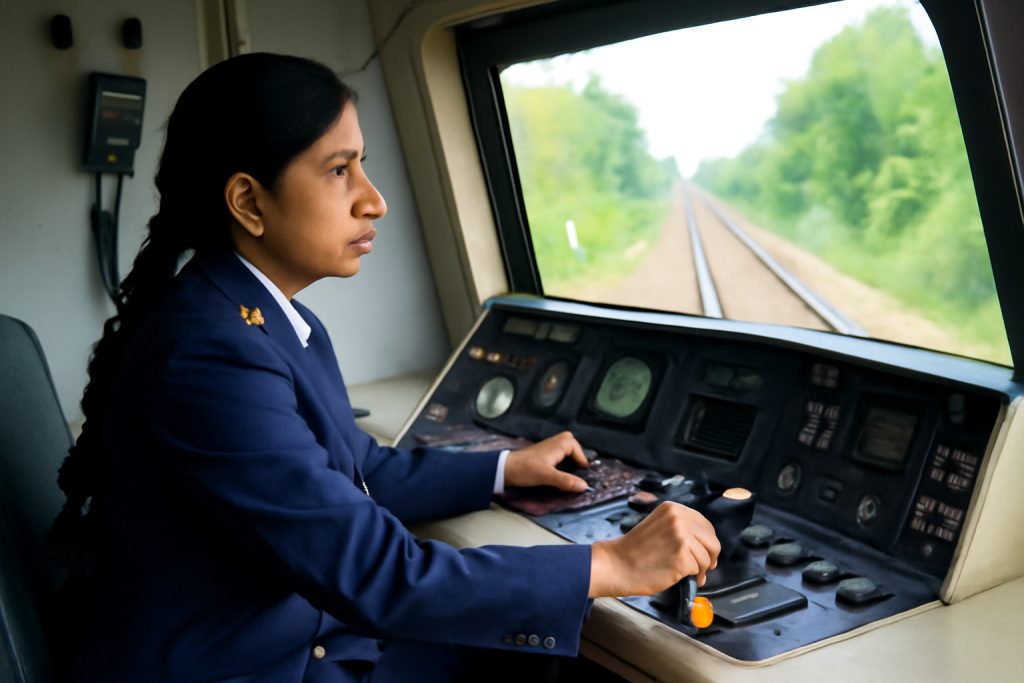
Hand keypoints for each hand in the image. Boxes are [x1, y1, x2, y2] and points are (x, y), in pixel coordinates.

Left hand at [504, 431, 589, 491]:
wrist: (506, 469)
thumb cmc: (526, 469)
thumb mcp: (547, 476)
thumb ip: (566, 481)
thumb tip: (585, 486)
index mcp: (562, 443)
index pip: (581, 455)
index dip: (583, 468)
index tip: (583, 480)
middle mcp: (559, 441)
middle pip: (577, 453)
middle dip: (578, 465)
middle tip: (577, 477)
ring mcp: (553, 447)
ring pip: (570, 456)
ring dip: (571, 467)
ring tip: (571, 479)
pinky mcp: (547, 454)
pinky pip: (562, 458)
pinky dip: (564, 467)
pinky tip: (561, 477)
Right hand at [588, 502, 719, 597]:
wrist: (616, 564)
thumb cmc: (635, 551)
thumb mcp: (658, 526)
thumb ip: (680, 528)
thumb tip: (704, 544)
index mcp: (673, 509)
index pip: (705, 525)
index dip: (707, 541)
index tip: (705, 552)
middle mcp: (679, 519)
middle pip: (712, 541)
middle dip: (710, 556)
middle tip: (703, 567)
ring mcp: (681, 537)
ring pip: (707, 557)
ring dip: (700, 569)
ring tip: (687, 573)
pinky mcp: (682, 557)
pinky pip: (698, 569)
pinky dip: (692, 577)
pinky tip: (678, 576)